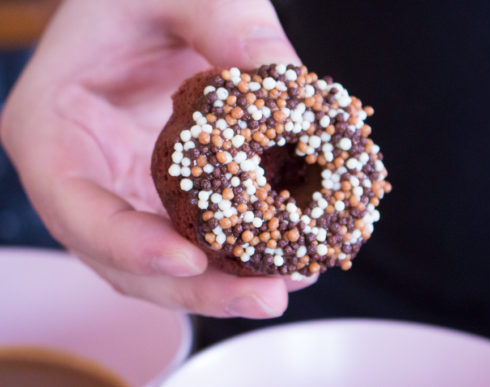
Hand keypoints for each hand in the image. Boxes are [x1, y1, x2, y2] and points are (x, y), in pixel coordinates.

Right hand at [1, 0, 315, 317]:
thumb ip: (232, 27)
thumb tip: (294, 88)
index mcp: (53, 129)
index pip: (78, 209)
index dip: (130, 245)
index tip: (192, 259)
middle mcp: (84, 175)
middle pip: (127, 258)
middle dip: (196, 288)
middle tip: (269, 297)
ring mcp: (123, 191)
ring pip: (164, 262)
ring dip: (224, 283)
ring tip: (290, 283)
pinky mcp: (160, 194)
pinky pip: (193, 237)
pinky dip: (235, 255)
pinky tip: (286, 256)